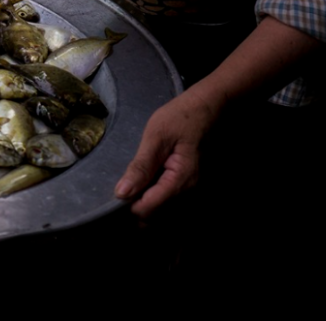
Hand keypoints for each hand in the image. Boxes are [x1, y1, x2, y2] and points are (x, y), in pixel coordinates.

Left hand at [114, 89, 220, 219]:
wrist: (209, 107)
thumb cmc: (182, 117)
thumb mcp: (156, 136)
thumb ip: (140, 166)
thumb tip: (121, 193)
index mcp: (181, 181)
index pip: (149, 210)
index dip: (128, 205)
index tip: (116, 192)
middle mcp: (191, 194)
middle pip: (157, 218)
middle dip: (136, 209)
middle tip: (123, 189)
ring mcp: (194, 192)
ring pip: (165, 214)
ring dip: (146, 205)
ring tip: (133, 186)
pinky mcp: (191, 188)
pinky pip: (172, 204)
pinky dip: (156, 199)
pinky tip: (146, 184)